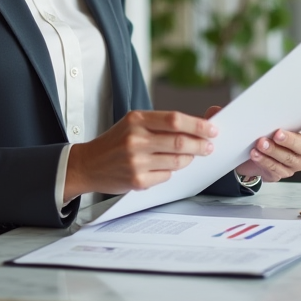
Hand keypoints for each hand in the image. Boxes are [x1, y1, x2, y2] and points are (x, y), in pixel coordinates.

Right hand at [64, 110, 217, 200]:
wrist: (87, 164)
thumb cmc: (115, 142)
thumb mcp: (133, 124)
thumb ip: (160, 124)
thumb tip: (194, 127)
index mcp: (136, 120)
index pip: (175, 120)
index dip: (197, 125)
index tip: (212, 129)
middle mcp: (135, 139)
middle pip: (180, 142)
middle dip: (200, 145)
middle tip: (209, 147)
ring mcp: (136, 161)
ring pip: (177, 161)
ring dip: (188, 159)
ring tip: (188, 156)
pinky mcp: (137, 180)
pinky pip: (166, 176)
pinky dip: (170, 172)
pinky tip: (162, 168)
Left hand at [231, 110, 300, 183]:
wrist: (252, 158)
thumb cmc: (267, 135)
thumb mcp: (275, 125)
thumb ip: (279, 118)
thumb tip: (271, 106)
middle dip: (290, 140)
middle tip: (277, 134)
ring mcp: (294, 164)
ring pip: (288, 159)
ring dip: (273, 150)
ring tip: (261, 143)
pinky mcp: (281, 173)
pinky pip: (274, 168)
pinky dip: (263, 160)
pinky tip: (255, 154)